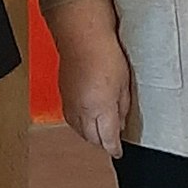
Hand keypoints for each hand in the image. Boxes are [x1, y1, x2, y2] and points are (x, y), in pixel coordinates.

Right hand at [49, 0, 131, 157]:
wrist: (82, 35)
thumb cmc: (106, 53)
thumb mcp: (124, 83)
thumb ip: (122, 107)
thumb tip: (121, 122)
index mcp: (100, 108)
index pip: (107, 139)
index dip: (114, 148)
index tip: (118, 151)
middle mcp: (82, 110)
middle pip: (91, 138)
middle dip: (101, 142)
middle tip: (110, 141)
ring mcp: (70, 102)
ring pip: (78, 130)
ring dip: (89, 134)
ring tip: (99, 132)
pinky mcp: (62, 94)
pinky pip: (70, 117)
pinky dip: (78, 123)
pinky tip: (85, 118)